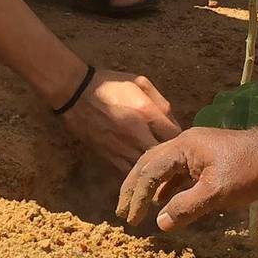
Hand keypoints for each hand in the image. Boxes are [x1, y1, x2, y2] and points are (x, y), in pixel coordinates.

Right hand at [61, 70, 180, 173]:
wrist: (75, 93)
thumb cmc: (109, 84)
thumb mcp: (139, 82)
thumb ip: (160, 101)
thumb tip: (174, 124)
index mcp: (146, 113)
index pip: (176, 136)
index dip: (181, 139)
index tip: (181, 140)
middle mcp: (137, 134)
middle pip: (165, 157)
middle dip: (172, 158)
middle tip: (176, 159)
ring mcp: (122, 149)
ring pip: (148, 170)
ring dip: (157, 170)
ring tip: (163, 169)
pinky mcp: (109, 158)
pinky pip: (129, 174)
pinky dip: (138, 175)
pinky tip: (143, 173)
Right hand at [116, 124, 257, 228]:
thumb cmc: (249, 170)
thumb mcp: (217, 193)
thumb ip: (186, 207)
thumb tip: (160, 222)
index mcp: (182, 147)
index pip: (150, 171)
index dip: (137, 196)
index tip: (130, 219)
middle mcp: (183, 144)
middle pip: (148, 163)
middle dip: (134, 188)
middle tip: (122, 212)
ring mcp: (194, 149)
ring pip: (162, 167)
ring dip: (149, 187)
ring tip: (138, 208)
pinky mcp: (205, 158)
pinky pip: (177, 172)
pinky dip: (167, 187)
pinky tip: (165, 202)